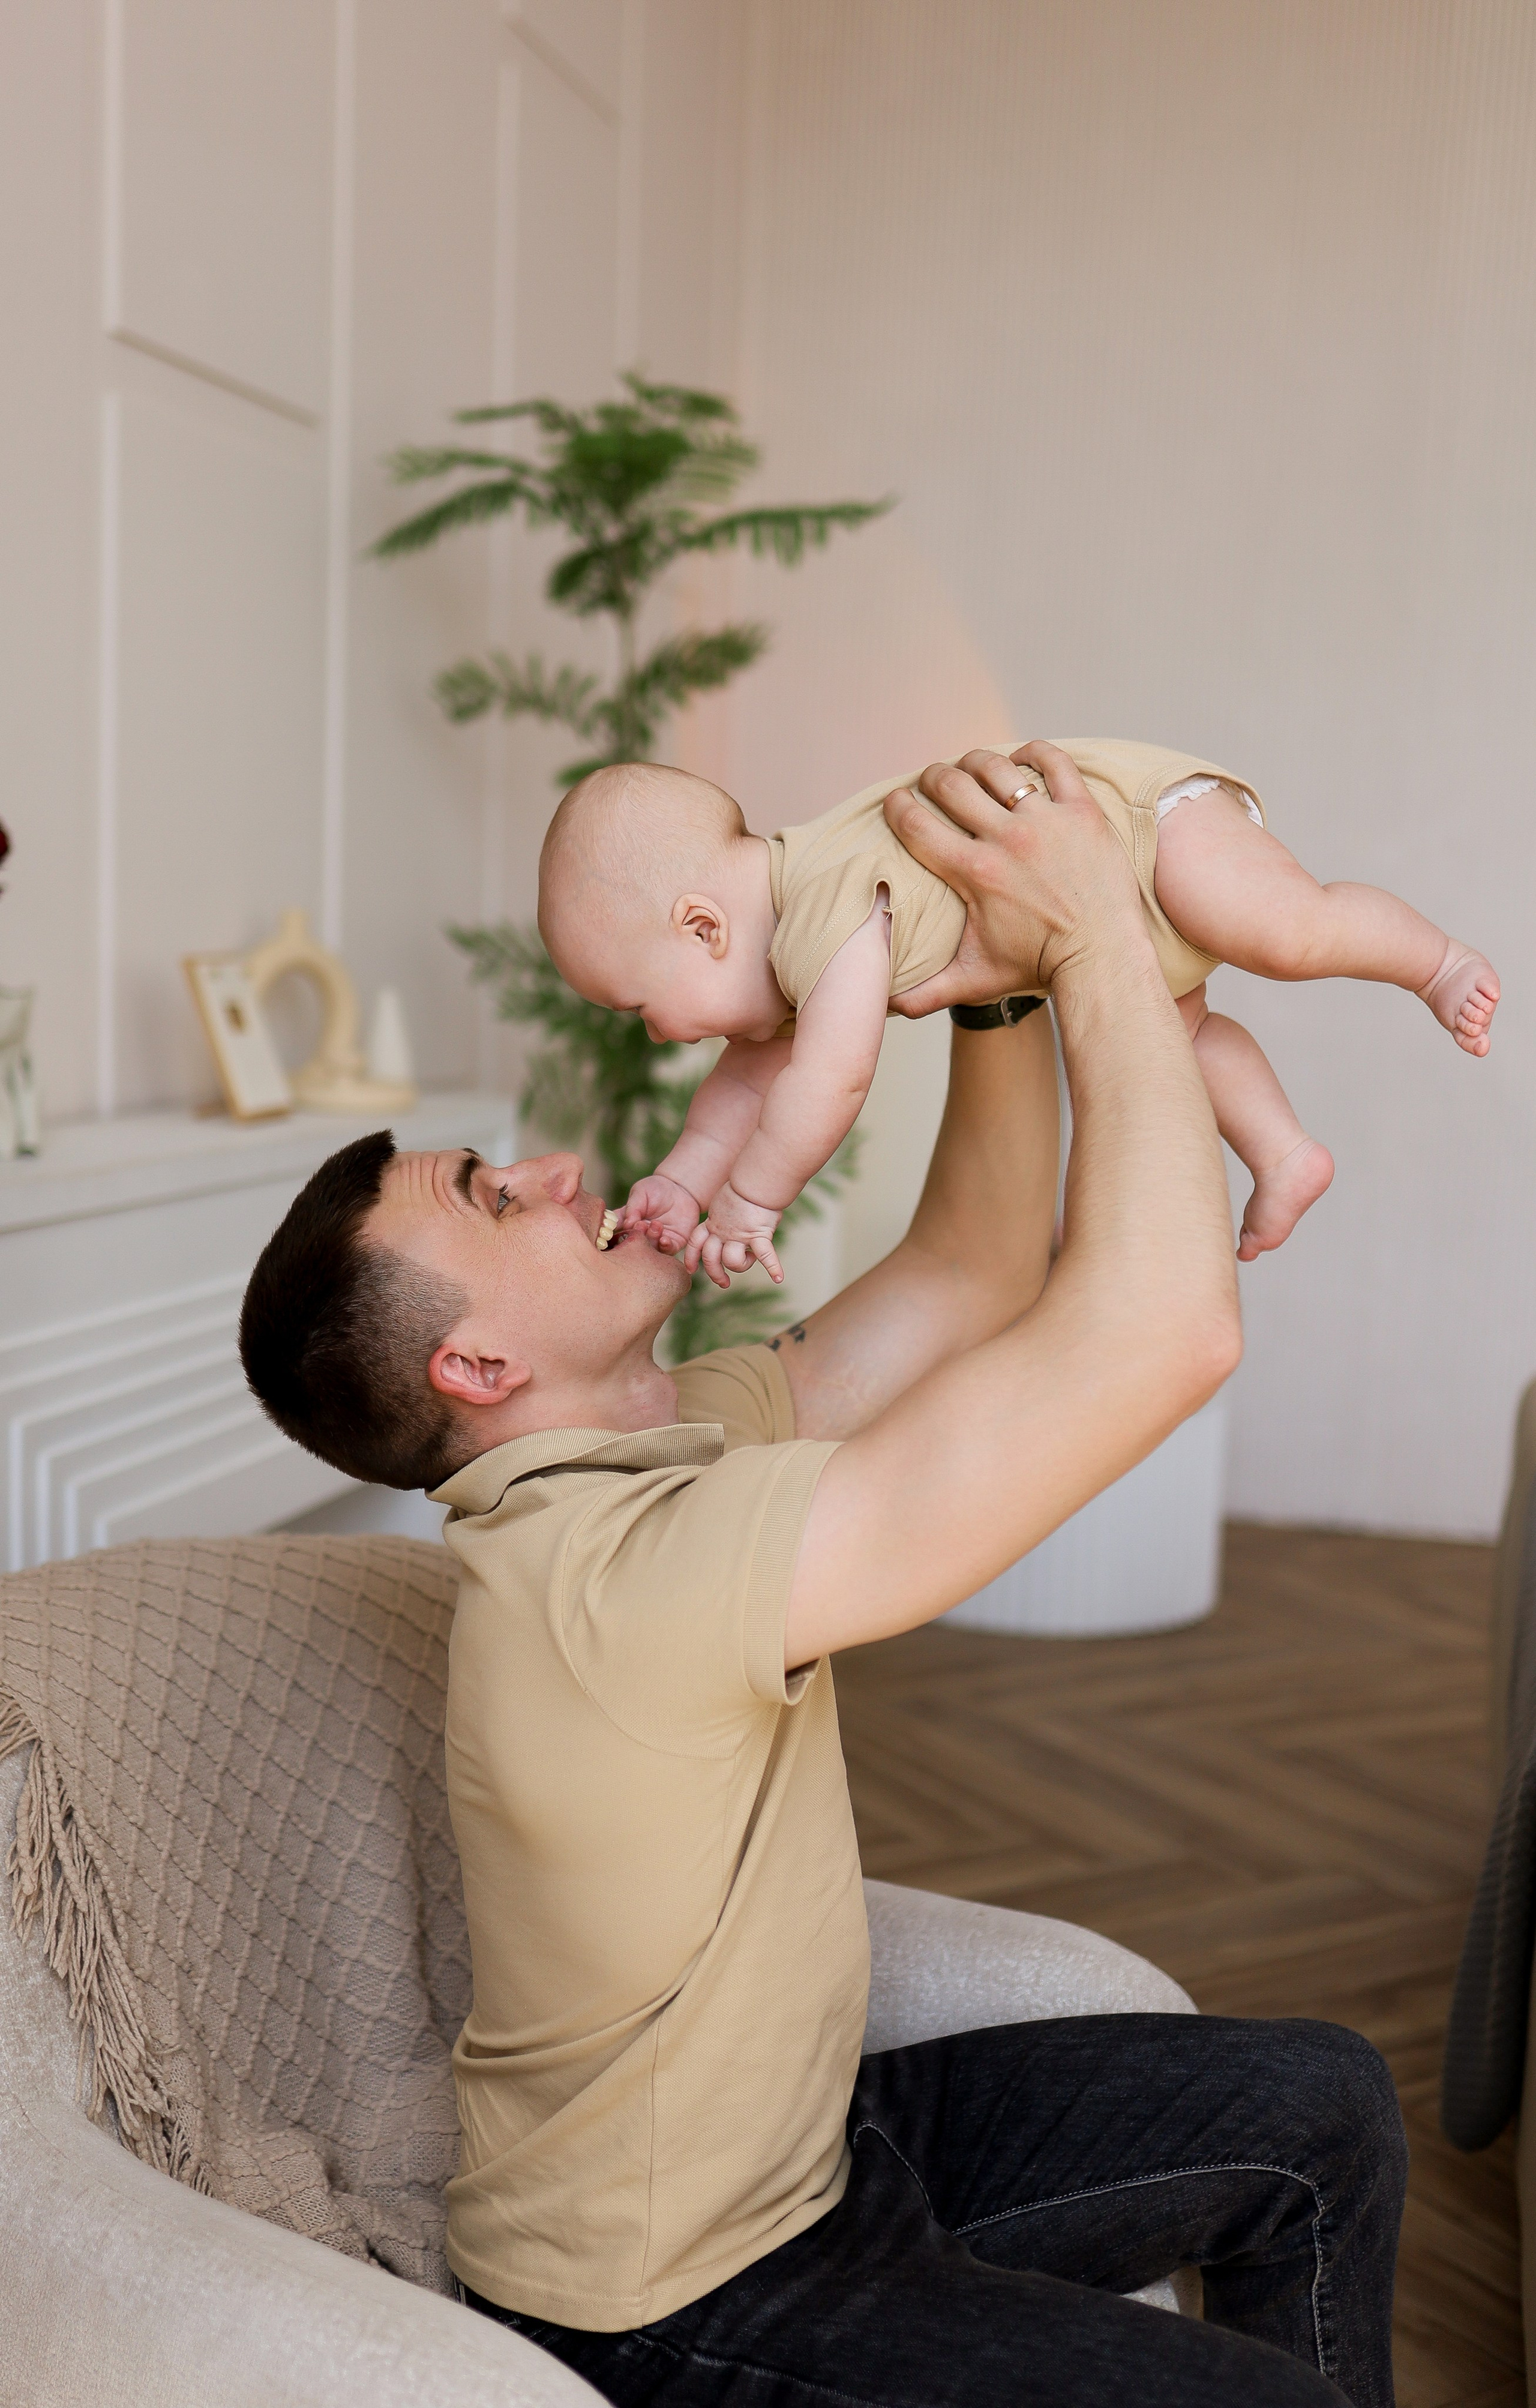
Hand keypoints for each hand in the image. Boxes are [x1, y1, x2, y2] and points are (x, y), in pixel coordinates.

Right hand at [623, 1172, 701, 1254]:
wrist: (680, 1188)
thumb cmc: (656, 1188)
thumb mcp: (640, 1192)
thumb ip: (632, 1207)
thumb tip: (626, 1224)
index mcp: (629, 1224)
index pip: (618, 1232)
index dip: (617, 1233)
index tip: (622, 1227)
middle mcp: (642, 1235)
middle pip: (635, 1244)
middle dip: (638, 1236)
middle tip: (641, 1224)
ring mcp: (657, 1240)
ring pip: (651, 1249)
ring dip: (652, 1239)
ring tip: (656, 1225)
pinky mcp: (674, 1242)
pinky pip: (668, 1250)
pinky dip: (665, 1246)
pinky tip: (664, 1239)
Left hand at [684, 1181, 784, 1288]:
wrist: (753, 1181)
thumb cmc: (744, 1187)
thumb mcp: (724, 1203)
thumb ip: (723, 1216)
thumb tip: (729, 1220)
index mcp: (713, 1223)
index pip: (695, 1243)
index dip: (691, 1258)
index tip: (691, 1270)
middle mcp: (722, 1232)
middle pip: (710, 1259)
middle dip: (715, 1274)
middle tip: (723, 1282)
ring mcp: (739, 1235)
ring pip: (731, 1260)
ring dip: (741, 1266)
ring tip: (750, 1260)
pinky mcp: (758, 1235)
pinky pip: (765, 1255)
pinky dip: (774, 1267)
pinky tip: (778, 1278)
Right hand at [883, 743, 1143, 1016]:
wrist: (1104, 958)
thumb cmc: (1038, 967)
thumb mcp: (976, 979)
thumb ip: (926, 992)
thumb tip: (885, 1007)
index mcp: (974, 872)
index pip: (916, 823)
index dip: (897, 807)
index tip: (895, 802)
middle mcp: (1007, 839)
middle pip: (951, 784)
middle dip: (933, 778)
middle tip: (932, 783)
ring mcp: (1047, 821)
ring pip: (996, 767)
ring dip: (975, 762)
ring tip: (971, 768)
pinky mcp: (1082, 812)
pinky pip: (1053, 763)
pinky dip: (1032, 753)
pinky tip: (1021, 759)